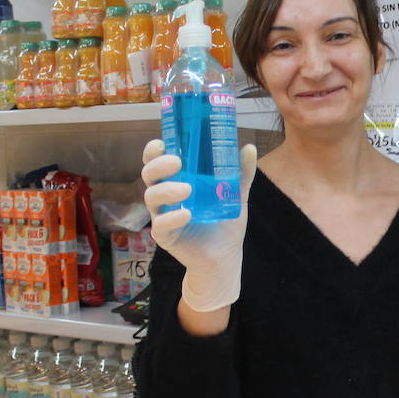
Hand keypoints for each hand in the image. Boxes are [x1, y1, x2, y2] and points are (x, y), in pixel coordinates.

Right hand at [141, 140, 257, 311]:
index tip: (162, 142)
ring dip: (167, 190)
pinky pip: (161, 224)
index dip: (153, 151)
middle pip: (149, 175)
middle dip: (158, 165)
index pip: (157, 161)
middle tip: (177, 162)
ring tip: (187, 189)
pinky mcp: (165, 235)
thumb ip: (241, 172)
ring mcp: (162, 215)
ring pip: (151, 197)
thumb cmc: (224, 221)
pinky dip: (172, 218)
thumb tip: (249, 147)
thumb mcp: (236, 194)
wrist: (226, 255)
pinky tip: (186, 215)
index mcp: (176, 180)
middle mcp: (165, 196)